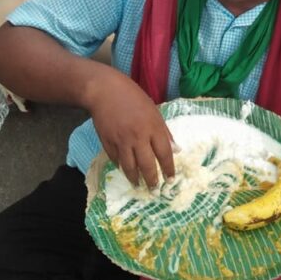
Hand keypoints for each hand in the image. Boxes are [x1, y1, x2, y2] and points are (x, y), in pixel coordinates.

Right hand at [83, 70, 174, 187]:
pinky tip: (125, 170)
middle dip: (152, 179)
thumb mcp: (154, 110)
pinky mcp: (107, 142)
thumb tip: (176, 149)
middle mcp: (137, 136)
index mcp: (152, 127)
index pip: (164, 153)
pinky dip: (121, 166)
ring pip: (129, 167)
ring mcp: (121, 141)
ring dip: (135, 178)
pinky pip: (116, 160)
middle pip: (147, 164)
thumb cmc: (132, 97)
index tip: (171, 178)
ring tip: (139, 184)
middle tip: (154, 188)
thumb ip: (164, 131)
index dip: (168, 168)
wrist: (104, 91)